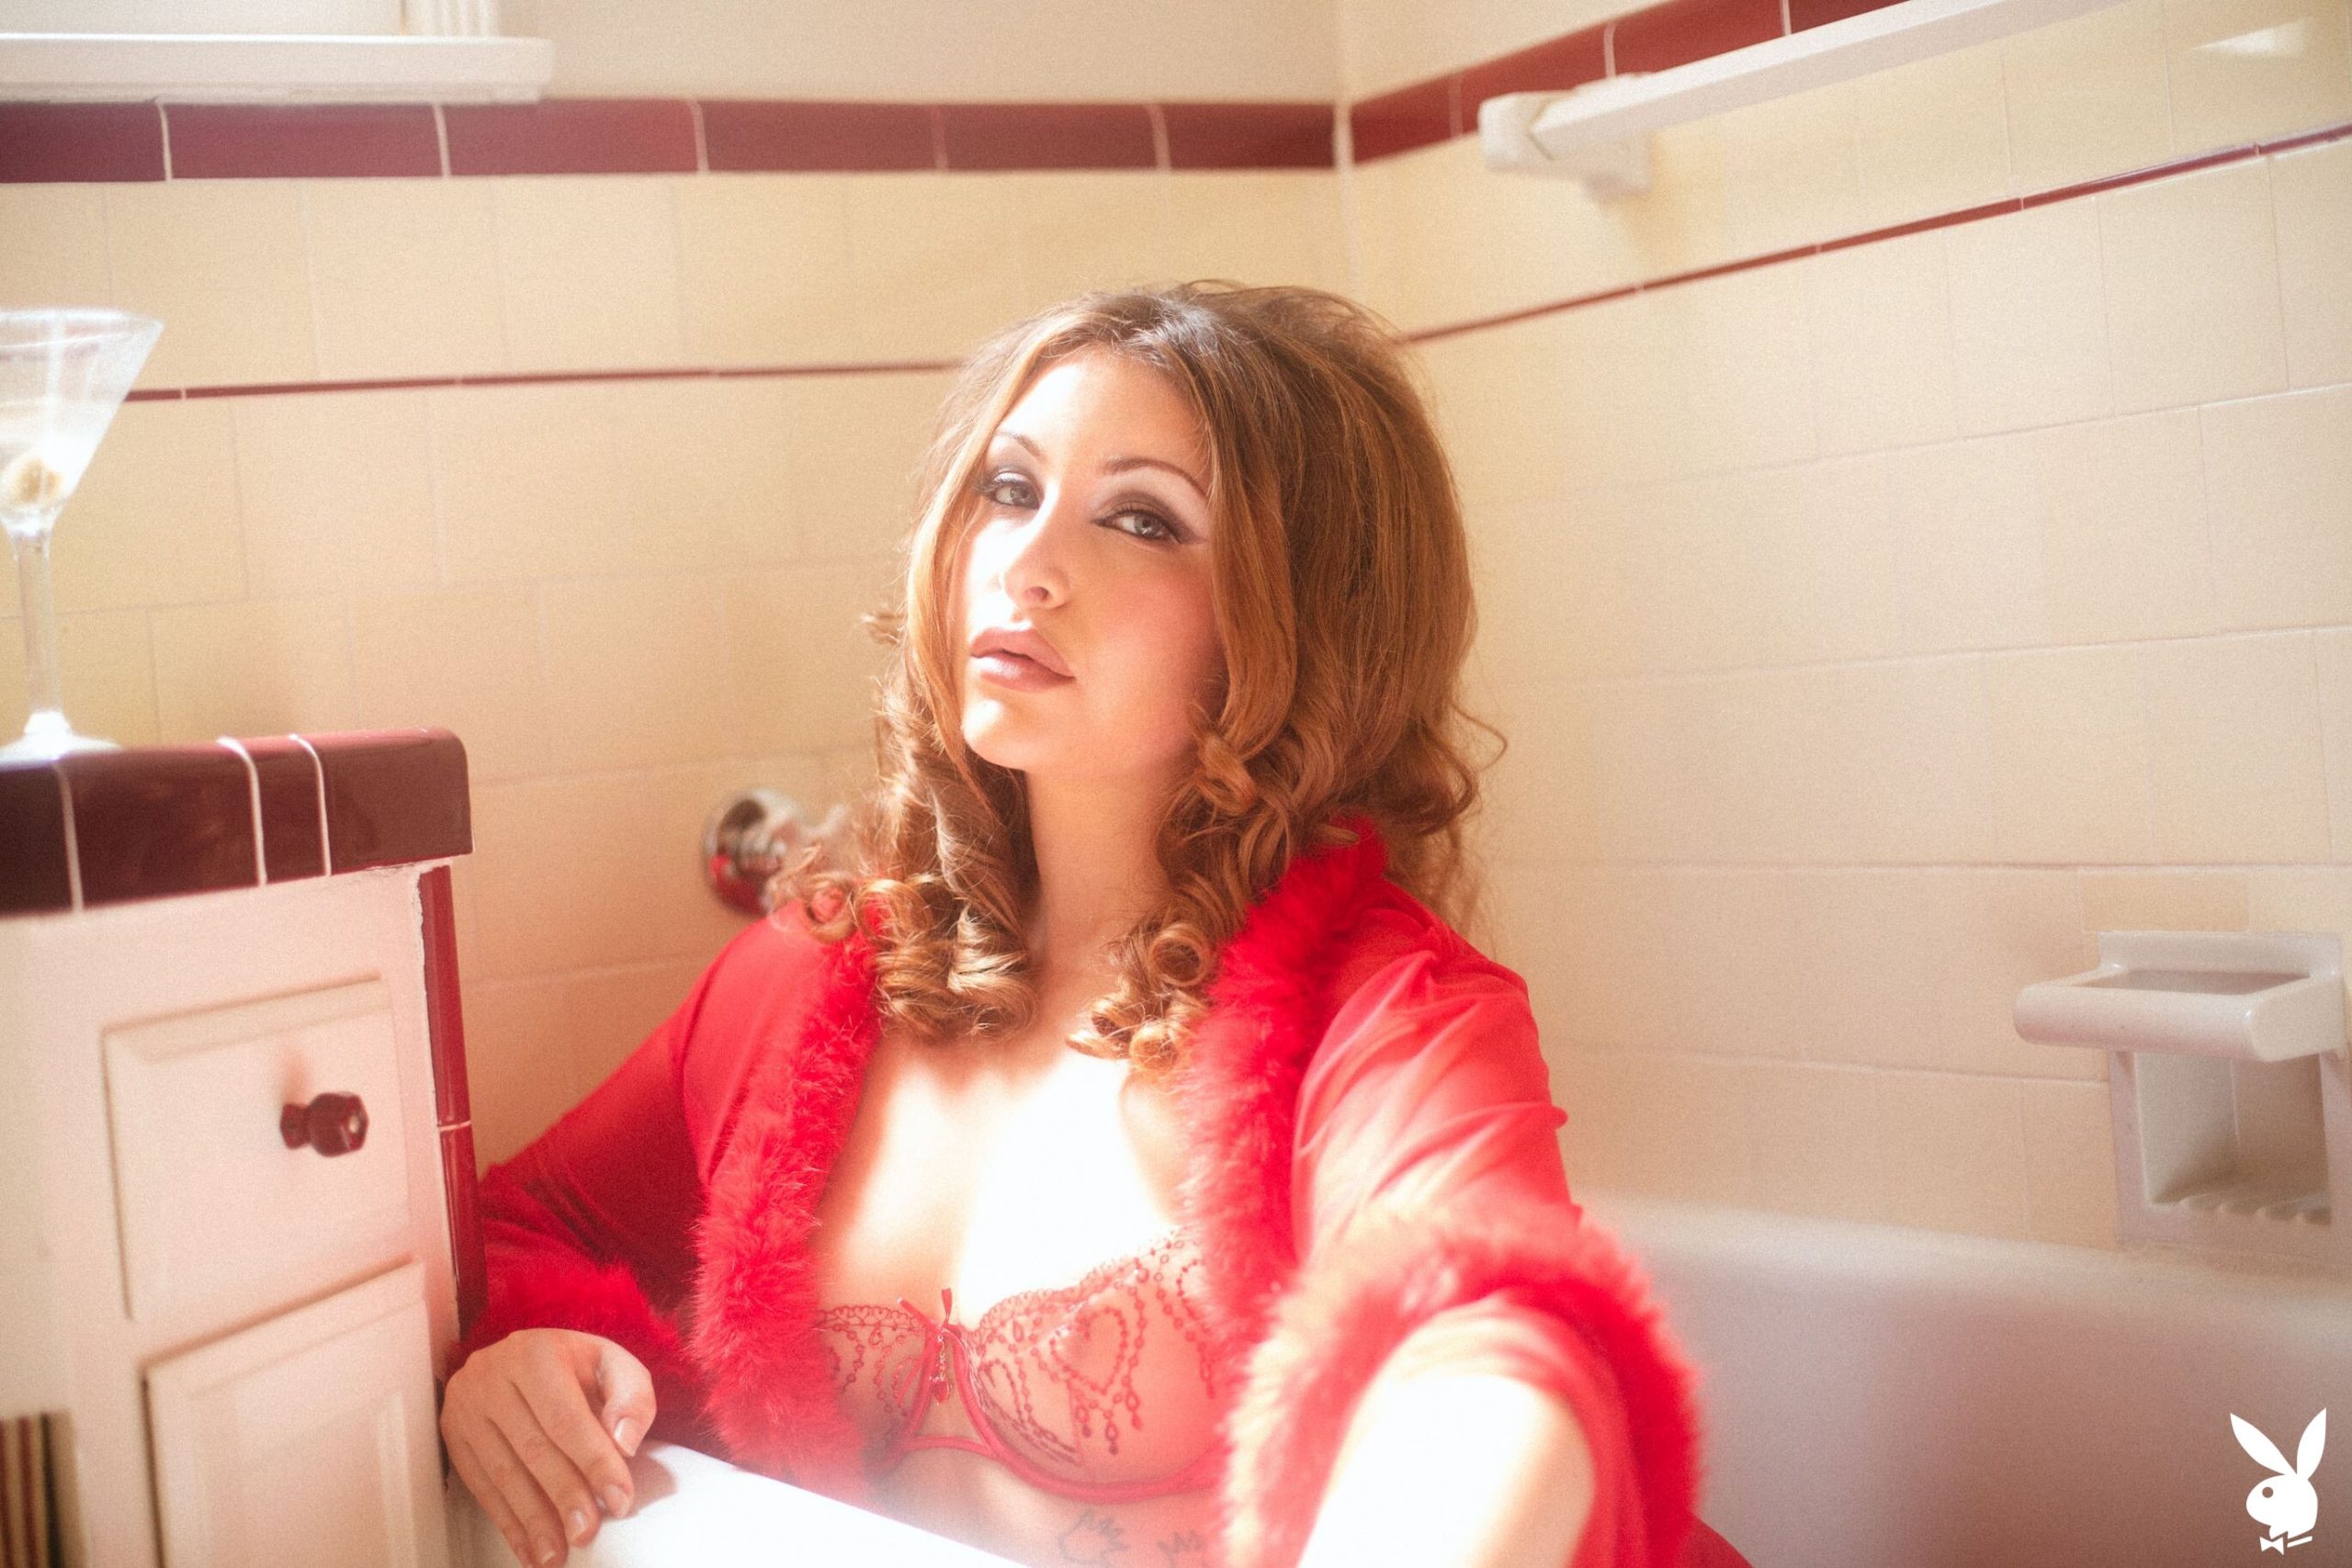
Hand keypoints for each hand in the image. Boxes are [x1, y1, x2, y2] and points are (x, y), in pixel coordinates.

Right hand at [440, 1328, 654, 1566]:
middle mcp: (491, 1376)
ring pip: (502, 1473)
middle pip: (532, 1448)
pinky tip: (529, 1550)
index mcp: (534, 1353)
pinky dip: (507, 1523)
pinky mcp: (453, 1436)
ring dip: (532, 1520)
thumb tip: (625, 1443)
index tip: (619, 1499)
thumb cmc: (577, 1367)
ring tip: (556, 1555)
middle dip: (563, 1497)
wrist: (526, 1358)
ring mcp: (465, 1407)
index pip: (565, 1417)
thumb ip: (631, 1399)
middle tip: (586, 1533)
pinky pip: (480, 1486)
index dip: (594, 1461)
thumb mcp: (613, 1365)